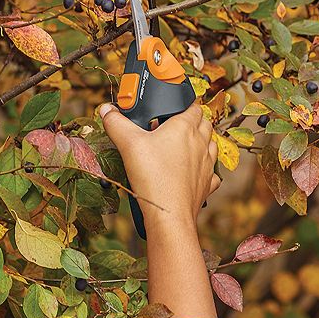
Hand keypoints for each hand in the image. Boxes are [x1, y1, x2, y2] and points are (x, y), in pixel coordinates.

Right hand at [99, 101, 219, 223]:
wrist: (168, 213)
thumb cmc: (152, 176)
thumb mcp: (128, 144)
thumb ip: (116, 123)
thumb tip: (106, 109)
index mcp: (185, 127)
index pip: (193, 106)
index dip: (185, 103)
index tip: (174, 105)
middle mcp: (200, 143)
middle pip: (205, 124)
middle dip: (194, 121)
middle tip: (176, 124)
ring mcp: (207, 165)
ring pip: (211, 145)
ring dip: (203, 142)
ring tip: (186, 145)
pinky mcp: (207, 184)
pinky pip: (212, 172)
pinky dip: (205, 169)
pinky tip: (194, 171)